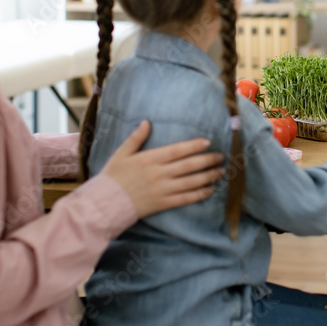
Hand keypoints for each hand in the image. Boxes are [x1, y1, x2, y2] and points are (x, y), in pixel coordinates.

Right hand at [101, 120, 225, 218]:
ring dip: (208, 176)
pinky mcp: (163, 204)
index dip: (194, 146)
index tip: (208, 142)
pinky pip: (185, 199)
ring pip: (191, 182)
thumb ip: (136, 137)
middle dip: (208, 160)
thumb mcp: (122, 153)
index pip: (177, 151)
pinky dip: (200, 194)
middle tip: (222, 157)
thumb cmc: (113, 176)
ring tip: (221, 172)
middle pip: (189, 166)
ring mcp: (162, 189)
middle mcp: (159, 174)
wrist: (104, 203)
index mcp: (150, 159)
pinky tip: (210, 190)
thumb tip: (147, 122)